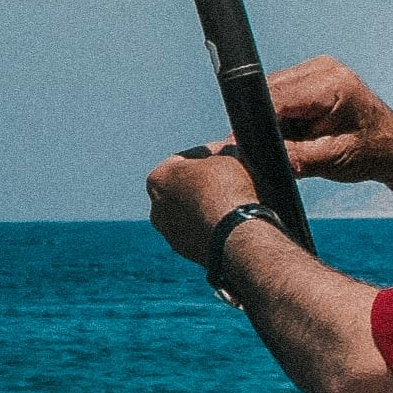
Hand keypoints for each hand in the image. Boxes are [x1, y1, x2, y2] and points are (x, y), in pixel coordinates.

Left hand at [146, 142, 266, 270]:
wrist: (235, 236)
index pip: (186, 158)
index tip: (231, 155)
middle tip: (233, 179)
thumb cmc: (228, 191)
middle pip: (185, 188)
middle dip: (205, 183)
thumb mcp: (230, 157)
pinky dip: (211, 226)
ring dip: (207, 207)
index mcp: (159, 178)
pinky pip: (199, 232)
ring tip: (235, 204)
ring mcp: (170, 234)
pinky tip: (232, 223)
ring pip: (191, 213)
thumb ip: (226, 149)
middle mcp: (157, 208)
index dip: (211, 154)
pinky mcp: (186, 253)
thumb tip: (231, 140)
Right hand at [266, 57, 392, 192]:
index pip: (275, 98)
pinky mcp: (313, 75)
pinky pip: (283, 91)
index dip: (260, 123)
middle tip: (288, 146)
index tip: (254, 144)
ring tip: (301, 137)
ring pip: (272, 91)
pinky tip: (303, 128)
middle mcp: (322, 67)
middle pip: (270, 92)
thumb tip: (257, 155)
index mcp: (330, 84)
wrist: (392, 146)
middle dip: (270, 122)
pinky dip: (285, 113)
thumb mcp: (328, 161)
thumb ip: (291, 157)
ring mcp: (317, 68)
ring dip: (276, 118)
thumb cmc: (370, 153)